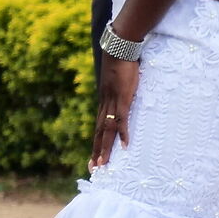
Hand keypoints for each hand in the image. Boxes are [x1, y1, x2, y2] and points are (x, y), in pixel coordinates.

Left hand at [91, 54, 138, 172]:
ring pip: (106, 131)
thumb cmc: (121, 63)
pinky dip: (123, 134)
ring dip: (105, 149)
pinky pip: (122, 120)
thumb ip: (119, 91)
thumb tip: (123, 93)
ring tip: (103, 165)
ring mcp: (113, 103)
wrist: (119, 48)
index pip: (97, 127)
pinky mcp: (123, 99)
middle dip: (96, 151)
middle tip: (93, 169)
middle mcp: (105, 105)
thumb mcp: (118, 81)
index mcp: (103, 102)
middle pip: (98, 133)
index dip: (95, 143)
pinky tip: (125, 146)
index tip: (93, 157)